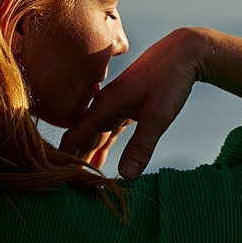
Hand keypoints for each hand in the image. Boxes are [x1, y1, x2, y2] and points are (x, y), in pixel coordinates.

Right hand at [60, 28, 204, 177]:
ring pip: (92, 136)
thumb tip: (126, 176)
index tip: (58, 184)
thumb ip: (142, 145)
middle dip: (71, 162)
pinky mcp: (126, 109)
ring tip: (76, 182)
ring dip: (85, 156)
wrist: (183, 52)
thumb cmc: (171, 80)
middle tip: (64, 190)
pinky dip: (100, 148)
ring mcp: (114, 106)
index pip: (73, 138)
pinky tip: (96, 164)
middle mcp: (103, 106)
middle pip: (79, 139)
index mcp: (104, 106)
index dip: (64, 160)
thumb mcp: (159, 115)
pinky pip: (106, 132)